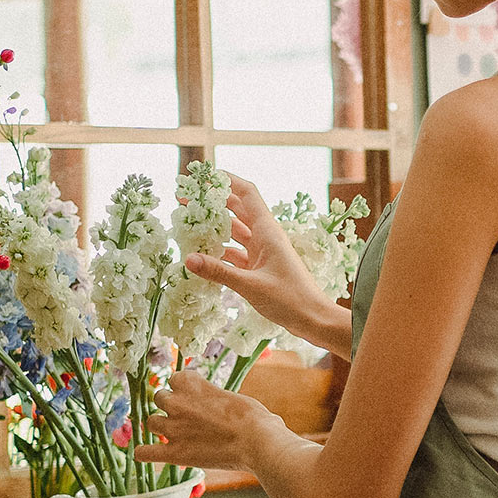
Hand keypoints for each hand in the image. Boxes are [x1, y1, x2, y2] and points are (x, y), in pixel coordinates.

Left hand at [137, 371, 286, 472]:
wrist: (257, 442)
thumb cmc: (253, 418)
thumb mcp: (233, 396)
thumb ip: (214, 398)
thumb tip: (219, 407)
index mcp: (191, 383)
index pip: (175, 378)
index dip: (183, 389)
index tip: (193, 397)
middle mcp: (177, 402)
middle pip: (159, 397)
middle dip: (170, 406)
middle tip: (185, 416)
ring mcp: (173, 428)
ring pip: (150, 422)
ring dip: (160, 426)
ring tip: (174, 434)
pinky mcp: (174, 452)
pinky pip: (145, 452)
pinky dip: (145, 453)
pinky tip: (148, 453)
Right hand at [182, 173, 334, 339]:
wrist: (313, 319)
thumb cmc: (290, 299)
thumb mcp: (251, 286)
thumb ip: (219, 272)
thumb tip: (188, 259)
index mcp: (267, 231)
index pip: (246, 193)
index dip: (226, 180)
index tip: (202, 177)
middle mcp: (265, 237)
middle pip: (237, 209)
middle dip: (213, 203)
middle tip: (185, 200)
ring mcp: (263, 252)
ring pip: (235, 232)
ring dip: (214, 228)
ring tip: (189, 226)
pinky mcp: (260, 268)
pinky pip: (236, 253)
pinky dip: (220, 252)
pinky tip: (203, 256)